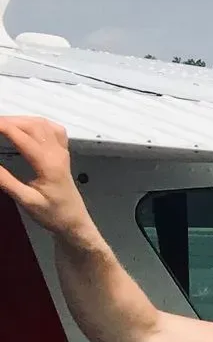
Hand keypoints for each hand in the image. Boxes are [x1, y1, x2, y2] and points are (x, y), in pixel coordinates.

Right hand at [0, 116, 93, 238]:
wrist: (75, 222)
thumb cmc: (53, 214)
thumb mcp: (26, 201)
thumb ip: (6, 181)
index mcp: (48, 165)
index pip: (22, 137)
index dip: (2, 126)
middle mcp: (57, 154)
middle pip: (32, 126)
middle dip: (8, 121)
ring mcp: (62, 152)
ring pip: (42, 125)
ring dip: (21, 119)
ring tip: (1, 124)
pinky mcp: (64, 154)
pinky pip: (53, 130)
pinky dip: (37, 123)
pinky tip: (26, 126)